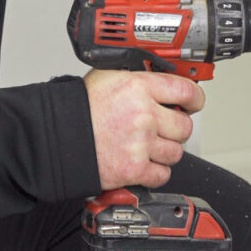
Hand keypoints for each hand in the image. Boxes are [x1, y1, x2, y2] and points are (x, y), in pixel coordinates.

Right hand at [84, 68, 203, 190]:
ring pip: (176, 152)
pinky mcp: (134, 169)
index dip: (194, 98)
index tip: (193, 103)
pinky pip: (163, 174)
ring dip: (166, 151)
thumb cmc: (77, 108)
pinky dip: (156, 172)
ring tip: (149, 146)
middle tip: (164, 127)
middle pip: (184, 126)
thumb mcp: (107, 76)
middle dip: (176, 127)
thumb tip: (160, 75)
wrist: (55, 137)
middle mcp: (144, 115)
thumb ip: (137, 76)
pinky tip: (144, 162)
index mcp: (138, 87)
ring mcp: (140, 144)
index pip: (186, 91)